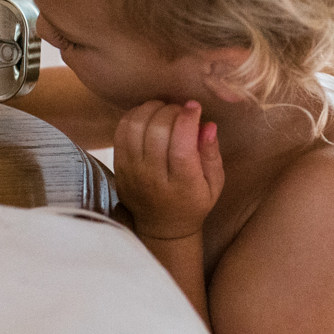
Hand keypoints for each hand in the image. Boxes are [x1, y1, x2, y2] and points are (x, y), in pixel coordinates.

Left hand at [114, 100, 224, 239]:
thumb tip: (208, 125)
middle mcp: (154, 179)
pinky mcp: (119, 167)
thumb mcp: (214, 184)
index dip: (187, 120)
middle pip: (157, 132)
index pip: (181, 147)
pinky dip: (135, 116)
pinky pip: (121, 131)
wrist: (162, 226)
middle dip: (171, 111)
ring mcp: (132, 172)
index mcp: (183, 185)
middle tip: (181, 110)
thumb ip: (212, 154)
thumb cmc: (193, 202)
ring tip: (165, 110)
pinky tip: (149, 117)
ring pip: (136, 127)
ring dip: (152, 110)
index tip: (195, 107)